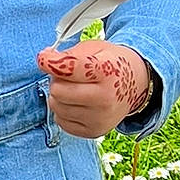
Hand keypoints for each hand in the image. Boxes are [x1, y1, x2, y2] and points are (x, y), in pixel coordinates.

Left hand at [36, 40, 150, 137]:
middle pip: (58, 91)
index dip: (50, 62)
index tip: (44, 58)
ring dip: (59, 96)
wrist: (135, 85)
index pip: (69, 68)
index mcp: (107, 71)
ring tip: (74, 89)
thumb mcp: (95, 48)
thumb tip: (45, 60)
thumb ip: (69, 54)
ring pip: (56, 107)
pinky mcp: (94, 131)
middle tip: (68, 76)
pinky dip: (64, 111)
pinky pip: (61, 121)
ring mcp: (100, 118)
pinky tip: (77, 103)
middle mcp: (105, 98)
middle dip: (57, 80)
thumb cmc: (111, 64)